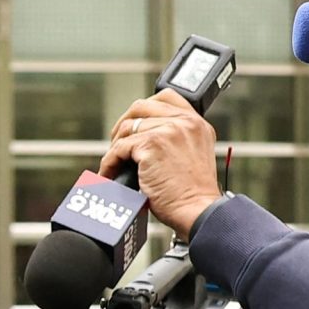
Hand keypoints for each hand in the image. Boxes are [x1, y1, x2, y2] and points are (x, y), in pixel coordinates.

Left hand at [100, 92, 225, 237]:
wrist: (198, 210)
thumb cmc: (194, 194)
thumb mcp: (194, 155)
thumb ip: (177, 139)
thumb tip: (144, 137)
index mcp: (196, 123)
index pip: (166, 97)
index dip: (144, 108)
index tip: (134, 123)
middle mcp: (184, 122)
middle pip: (141, 107)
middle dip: (124, 124)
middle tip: (117, 143)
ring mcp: (168, 130)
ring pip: (127, 128)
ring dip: (115, 146)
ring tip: (113, 162)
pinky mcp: (152, 144)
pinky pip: (119, 148)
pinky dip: (110, 161)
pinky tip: (110, 173)